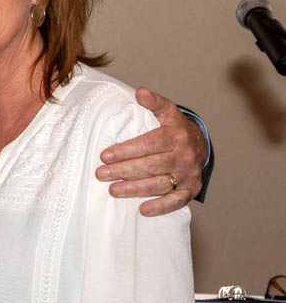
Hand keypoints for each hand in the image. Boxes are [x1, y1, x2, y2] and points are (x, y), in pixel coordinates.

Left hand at [96, 87, 206, 216]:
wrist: (202, 145)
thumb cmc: (176, 128)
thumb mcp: (168, 111)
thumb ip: (154, 102)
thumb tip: (140, 92)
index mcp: (175, 135)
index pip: (148, 144)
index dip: (126, 150)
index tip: (104, 155)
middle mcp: (183, 156)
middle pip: (151, 165)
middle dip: (123, 170)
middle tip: (101, 174)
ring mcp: (187, 174)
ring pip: (159, 184)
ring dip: (135, 189)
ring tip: (113, 190)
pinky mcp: (190, 190)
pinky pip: (176, 201)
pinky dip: (160, 207)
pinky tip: (143, 210)